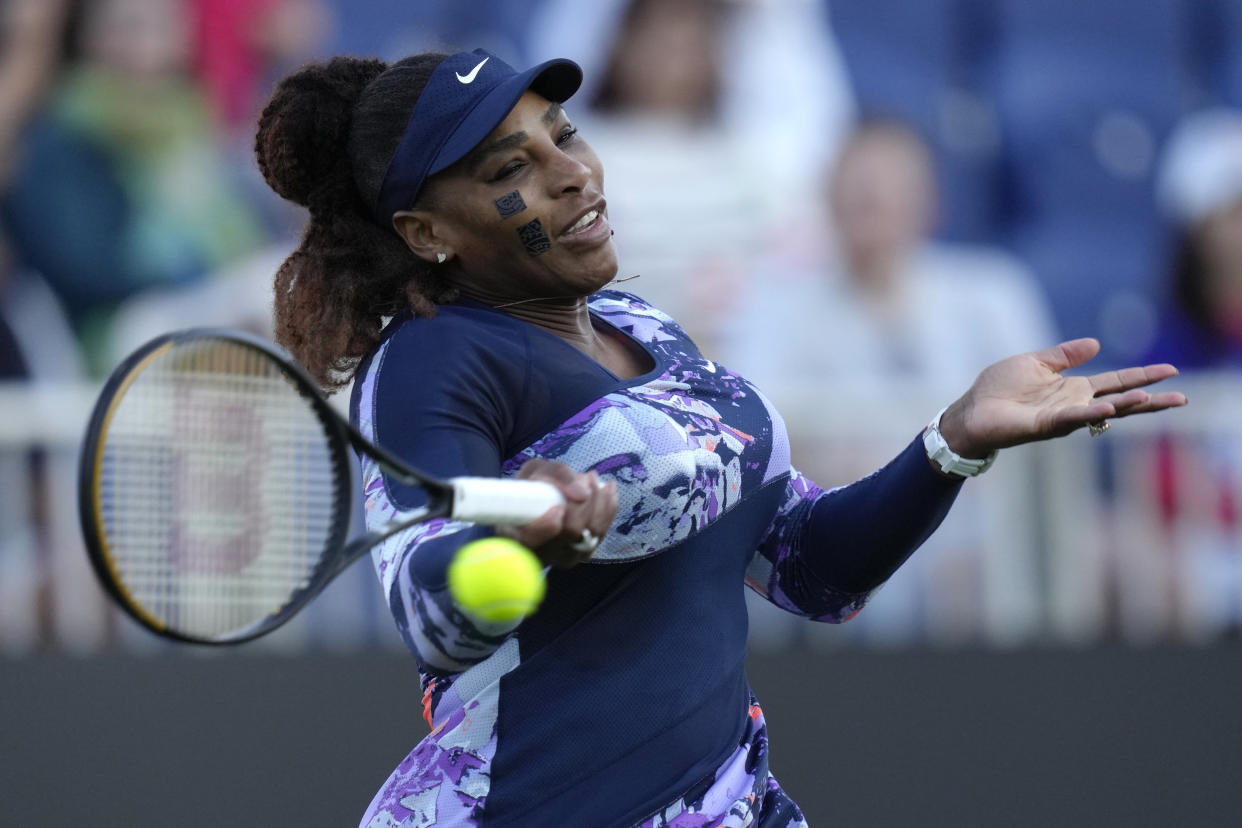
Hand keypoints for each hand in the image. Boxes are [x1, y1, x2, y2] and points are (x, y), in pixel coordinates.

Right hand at [498, 458, 617, 568]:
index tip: (556, 508)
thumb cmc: (533, 486)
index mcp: (515, 536)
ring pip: (592, 532)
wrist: (540, 502)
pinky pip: (603, 531)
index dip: (545, 528)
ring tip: (592, 478)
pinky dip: (608, 506)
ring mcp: (564, 557)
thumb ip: (555, 476)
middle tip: (586, 476)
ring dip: (599, 500)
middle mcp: (540, 553)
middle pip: (571, 532)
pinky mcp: (583, 553)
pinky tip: (607, 489)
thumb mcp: (535, 470)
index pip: (529, 542)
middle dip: (584, 501)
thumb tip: (582, 494)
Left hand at [938, 338, 1187, 456]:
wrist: (971, 410)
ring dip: (1125, 407)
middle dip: (1150, 399)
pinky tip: (1109, 410)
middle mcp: (1074, 405)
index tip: (1171, 371)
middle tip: (1182, 398)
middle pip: (1119, 402)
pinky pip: (1071, 420)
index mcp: (1073, 388)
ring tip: (1151, 399)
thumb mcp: (1035, 362)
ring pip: (1101, 413)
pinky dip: (1090, 415)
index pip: (1115, 382)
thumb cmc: (998, 388)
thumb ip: (1065, 355)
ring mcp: (1061, 417)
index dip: (1141, 376)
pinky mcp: (1044, 426)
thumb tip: (1096, 343)